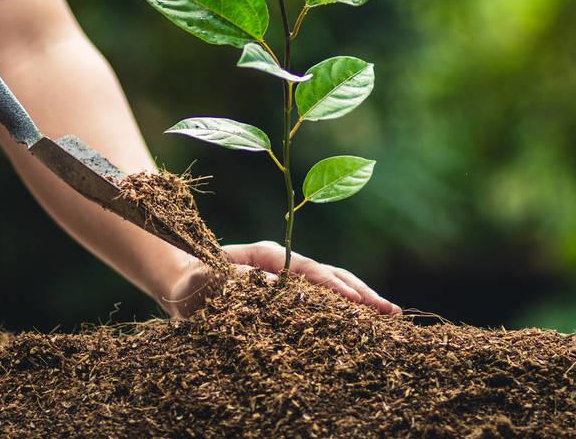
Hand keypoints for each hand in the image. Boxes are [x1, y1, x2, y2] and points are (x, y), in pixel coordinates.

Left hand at [162, 240, 400, 317]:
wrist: (185, 280)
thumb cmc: (194, 281)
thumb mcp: (211, 281)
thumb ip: (240, 282)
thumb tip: (278, 287)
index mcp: (269, 255)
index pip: (309, 270)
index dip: (334, 287)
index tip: (357, 303)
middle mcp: (285, 262)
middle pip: (330, 274)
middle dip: (361, 293)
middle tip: (390, 312)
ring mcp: (290, 274)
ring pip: (333, 284)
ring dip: (361, 299)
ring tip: (389, 315)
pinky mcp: (290, 289)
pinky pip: (323, 296)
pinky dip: (346, 306)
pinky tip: (366, 319)